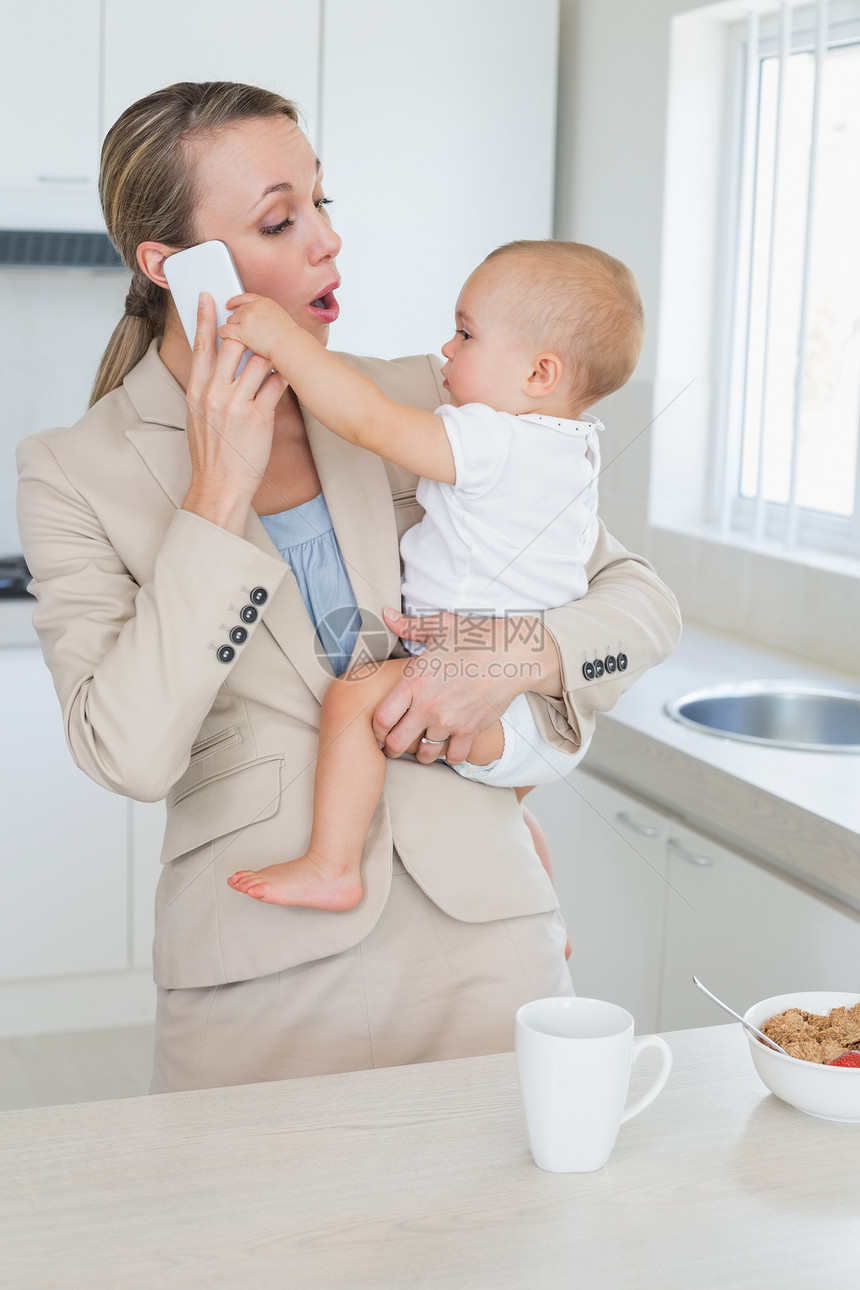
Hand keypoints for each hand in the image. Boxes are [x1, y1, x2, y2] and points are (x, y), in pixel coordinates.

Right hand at [182, 293, 286, 534]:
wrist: (219, 485)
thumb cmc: (210, 454)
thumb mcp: (197, 417)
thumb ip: (205, 390)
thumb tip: (213, 367)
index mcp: (196, 391)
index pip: (200, 346)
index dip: (203, 318)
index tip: (208, 297)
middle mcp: (214, 394)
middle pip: (232, 344)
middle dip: (245, 331)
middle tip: (255, 324)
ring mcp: (236, 404)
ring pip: (257, 360)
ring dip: (269, 354)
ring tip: (274, 352)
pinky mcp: (258, 417)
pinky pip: (275, 385)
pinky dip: (282, 377)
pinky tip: (285, 376)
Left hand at [220, 292, 295, 360]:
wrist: (289, 345)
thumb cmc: (288, 338)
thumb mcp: (280, 318)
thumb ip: (267, 315)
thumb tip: (261, 321)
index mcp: (264, 302)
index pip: (245, 298)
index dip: (235, 302)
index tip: (230, 305)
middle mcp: (254, 307)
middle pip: (237, 311)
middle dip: (237, 320)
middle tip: (239, 329)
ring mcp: (247, 318)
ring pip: (230, 320)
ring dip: (232, 328)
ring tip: (239, 337)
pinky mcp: (242, 331)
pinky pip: (225, 330)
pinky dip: (223, 333)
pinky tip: (225, 337)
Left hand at [372, 607, 558, 764]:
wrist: (513, 654)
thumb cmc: (476, 637)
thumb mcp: (441, 626)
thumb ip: (410, 626)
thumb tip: (387, 615)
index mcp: (414, 681)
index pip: (381, 718)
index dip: (376, 729)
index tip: (379, 730)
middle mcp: (427, 706)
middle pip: (396, 743)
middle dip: (392, 747)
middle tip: (395, 745)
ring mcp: (449, 721)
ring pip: (425, 754)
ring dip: (422, 753)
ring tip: (423, 747)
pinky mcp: (470, 730)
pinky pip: (455, 757)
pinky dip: (451, 756)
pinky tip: (450, 747)